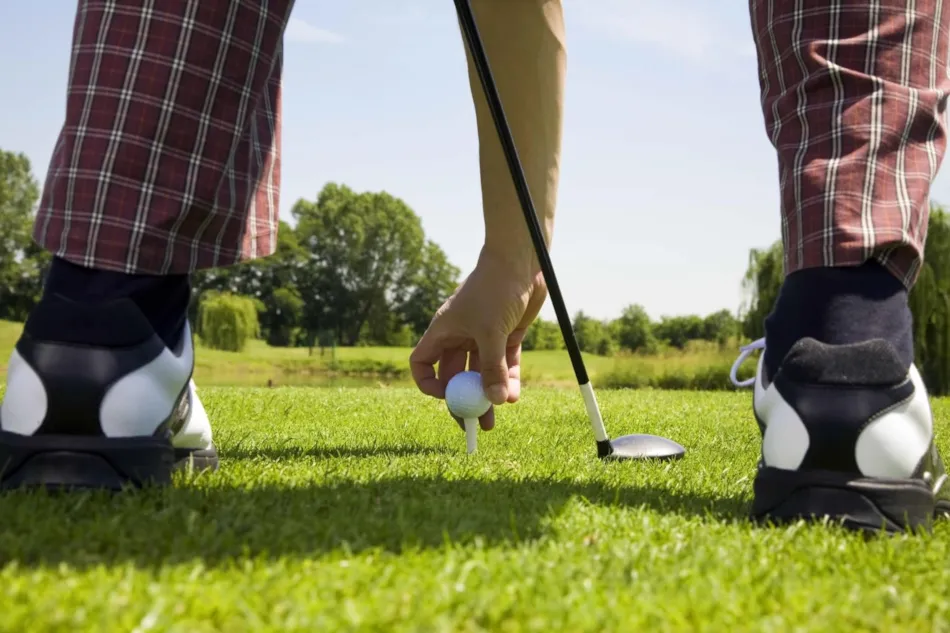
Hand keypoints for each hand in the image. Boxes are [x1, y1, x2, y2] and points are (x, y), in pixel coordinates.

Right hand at [410, 249, 546, 430]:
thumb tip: (494, 402)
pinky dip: (507, 379)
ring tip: (497, 414)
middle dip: (465, 399)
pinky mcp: (506, 335)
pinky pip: (504, 364)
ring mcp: (484, 336)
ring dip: (489, 393)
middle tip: (475, 424)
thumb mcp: (491, 331)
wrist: (521, 261)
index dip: (430, 384)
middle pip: (455, 375)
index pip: (422, 363)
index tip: (447, 398)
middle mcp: (460, 336)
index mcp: (443, 331)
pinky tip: (512, 396)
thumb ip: (492, 368)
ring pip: (482, 372)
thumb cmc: (495, 289)